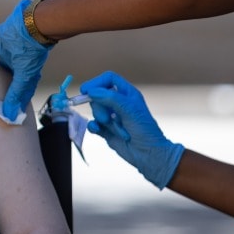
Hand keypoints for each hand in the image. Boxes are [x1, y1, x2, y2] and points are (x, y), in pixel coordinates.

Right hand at [0, 0, 52, 122]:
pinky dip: (29, 60)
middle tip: (10, 83)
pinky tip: (35, 69)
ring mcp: (18, 31)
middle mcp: (4, 35)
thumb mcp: (22, 72)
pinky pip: (27, 48)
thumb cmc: (28, 43)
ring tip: (24, 79)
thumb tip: (9, 113)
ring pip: (16, 53)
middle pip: (3, 57)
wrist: (47, 21)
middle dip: (7, 70)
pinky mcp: (31, 31)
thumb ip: (16, 92)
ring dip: (20, 65)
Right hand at [80, 71, 183, 189]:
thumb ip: (110, 98)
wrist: (148, 154)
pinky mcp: (107, 130)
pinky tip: (97, 130)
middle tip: (107, 118)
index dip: (96, 82)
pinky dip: (93, 126)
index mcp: (127, 94)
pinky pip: (93, 124)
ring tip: (114, 128)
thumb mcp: (129, 109)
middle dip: (99, 107)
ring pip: (96, 110)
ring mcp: (112, 117)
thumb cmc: (144, 129)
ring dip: (102, 119)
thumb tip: (91, 91)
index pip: (108, 79)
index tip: (85, 91)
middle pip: (98, 95)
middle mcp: (119, 103)